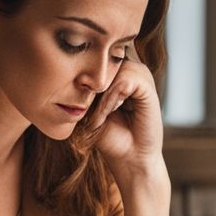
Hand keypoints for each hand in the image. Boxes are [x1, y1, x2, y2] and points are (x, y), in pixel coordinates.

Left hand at [86, 54, 165, 185]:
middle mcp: (129, 68)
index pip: (92, 57)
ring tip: (99, 116)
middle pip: (100, 60)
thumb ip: (83, 85)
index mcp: (116, 71)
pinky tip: (109, 114)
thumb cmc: (108, 135)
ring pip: (111, 69)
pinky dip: (111, 99)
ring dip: (100, 95)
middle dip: (89, 86)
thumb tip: (68, 65)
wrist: (128, 158)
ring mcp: (140, 75)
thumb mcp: (88, 107)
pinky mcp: (147, 86)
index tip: (78, 104)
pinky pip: (123, 81)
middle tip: (87, 112)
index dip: (80, 78)